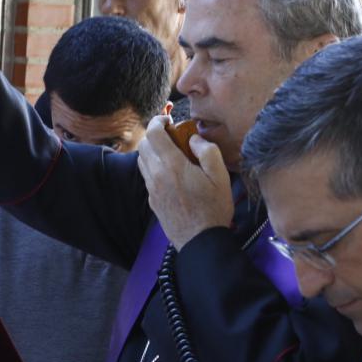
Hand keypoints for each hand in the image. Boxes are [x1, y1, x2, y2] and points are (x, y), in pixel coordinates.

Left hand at [136, 114, 233, 247]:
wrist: (200, 240)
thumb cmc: (214, 208)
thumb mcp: (220, 176)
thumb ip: (207, 151)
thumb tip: (193, 139)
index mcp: (172, 166)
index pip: (153, 134)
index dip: (157, 121)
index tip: (167, 120)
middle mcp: (156, 175)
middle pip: (143, 145)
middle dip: (154, 135)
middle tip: (170, 135)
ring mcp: (152, 189)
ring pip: (141, 160)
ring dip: (152, 150)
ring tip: (170, 152)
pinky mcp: (152, 200)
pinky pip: (146, 176)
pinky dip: (153, 166)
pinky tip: (170, 172)